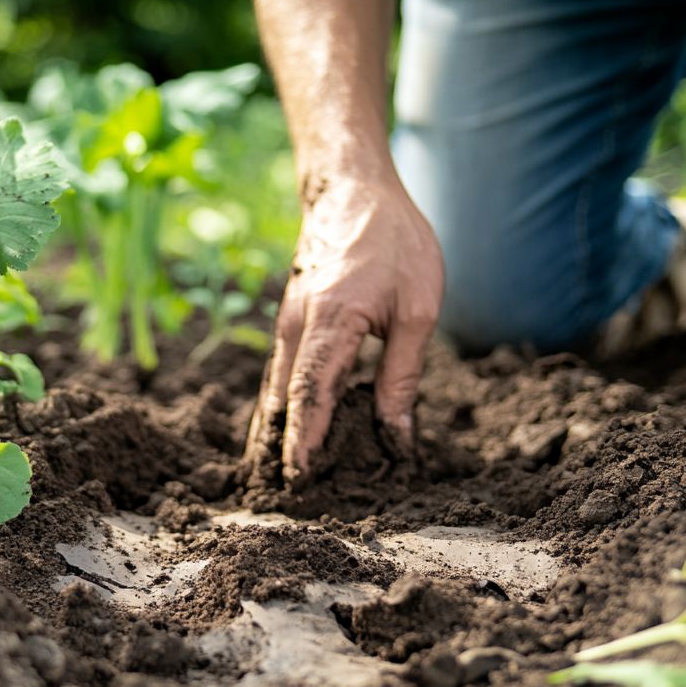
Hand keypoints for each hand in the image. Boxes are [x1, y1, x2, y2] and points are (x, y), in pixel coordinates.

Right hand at [246, 168, 443, 486]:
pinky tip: (274, 432)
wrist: (352, 188)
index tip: (301, 476)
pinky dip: (274, 408)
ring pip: (272, 389)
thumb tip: (395, 435)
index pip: (312, 391)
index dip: (306, 437)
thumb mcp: (417, 308)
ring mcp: (286, 322)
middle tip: (282, 498)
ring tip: (268, 480)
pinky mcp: (287, 321)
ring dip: (272, 434)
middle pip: (281, 399)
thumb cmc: (394, 241)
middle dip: (282, 449)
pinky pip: (276, 373)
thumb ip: (401, 375)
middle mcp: (296, 325)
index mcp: (331, 320)